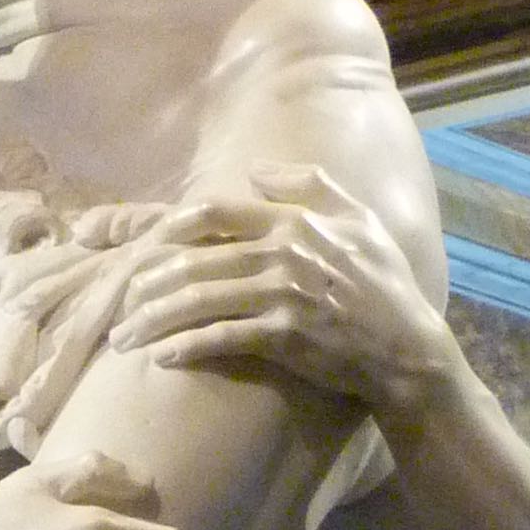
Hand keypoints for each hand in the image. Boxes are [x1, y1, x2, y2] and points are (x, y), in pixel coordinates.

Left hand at [111, 166, 450, 426]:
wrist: (407, 348)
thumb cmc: (384, 284)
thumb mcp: (360, 219)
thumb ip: (312, 185)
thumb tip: (257, 171)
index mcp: (295, 222)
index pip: (217, 212)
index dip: (173, 227)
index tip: (148, 245)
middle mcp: (283, 252)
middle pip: (195, 260)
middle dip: (149, 284)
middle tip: (122, 302)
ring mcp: (282, 294)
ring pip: (199, 300)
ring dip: (154, 319)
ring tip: (125, 337)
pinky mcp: (284, 336)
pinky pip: (222, 338)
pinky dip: (186, 347)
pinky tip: (161, 357)